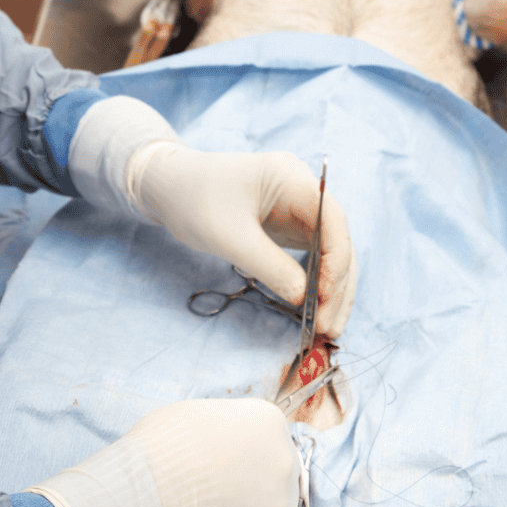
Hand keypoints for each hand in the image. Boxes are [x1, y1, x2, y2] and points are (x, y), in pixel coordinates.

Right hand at [29, 399, 306, 506]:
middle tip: (220, 494)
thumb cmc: (160, 449)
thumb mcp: (196, 415)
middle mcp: (284, 451)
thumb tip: (224, 443)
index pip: (268, 438)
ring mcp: (285, 493)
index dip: (243, 455)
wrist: (150, 491)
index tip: (222, 467)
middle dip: (254, 480)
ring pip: (284, 504)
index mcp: (266, 418)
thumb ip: (224, 427)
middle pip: (279, 468)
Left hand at [130, 143, 355, 338]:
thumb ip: (269, 266)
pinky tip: (314, 311)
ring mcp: (298, 210)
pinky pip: (314, 258)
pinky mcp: (290, 227)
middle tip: (327, 326)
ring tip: (326, 328)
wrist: (169, 187)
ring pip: (331, 252)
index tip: (325, 295)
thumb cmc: (194, 200)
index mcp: (290, 177)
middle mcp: (302, 191)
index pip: (332, 218)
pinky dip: (316, 284)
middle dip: (337, 284)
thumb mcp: (228, 237)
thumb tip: (304, 298)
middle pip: (338, 239)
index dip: (337, 258)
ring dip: (332, 290)